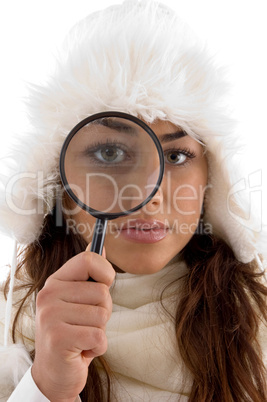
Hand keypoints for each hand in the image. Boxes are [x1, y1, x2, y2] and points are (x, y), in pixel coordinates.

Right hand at [31, 247, 114, 401]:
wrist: (54, 372)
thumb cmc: (71, 332)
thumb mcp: (78, 299)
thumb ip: (88, 274)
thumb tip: (101, 246)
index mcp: (56, 281)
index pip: (89, 259)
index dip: (106, 272)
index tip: (103, 286)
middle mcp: (49, 295)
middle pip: (102, 291)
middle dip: (103, 310)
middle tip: (86, 323)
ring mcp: (51, 316)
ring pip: (102, 314)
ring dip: (100, 330)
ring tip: (82, 336)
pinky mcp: (58, 338)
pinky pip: (99, 336)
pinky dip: (98, 346)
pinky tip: (82, 349)